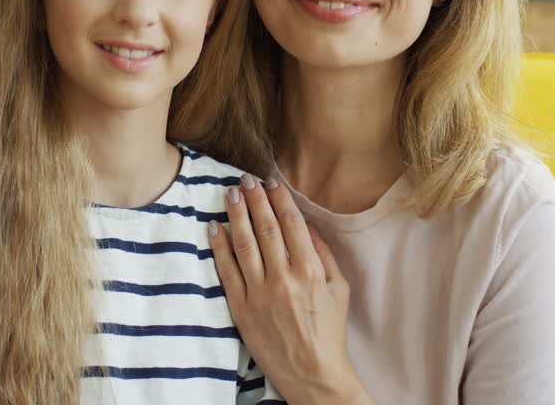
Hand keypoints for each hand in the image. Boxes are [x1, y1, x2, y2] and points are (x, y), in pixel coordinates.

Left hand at [208, 173, 371, 404]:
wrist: (313, 374)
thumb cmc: (329, 331)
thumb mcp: (339, 289)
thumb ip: (324, 254)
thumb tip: (306, 224)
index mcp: (311, 272)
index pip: (292, 224)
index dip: (279, 198)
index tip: (271, 181)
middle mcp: (284, 279)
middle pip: (265, 229)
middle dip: (255, 199)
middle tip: (246, 180)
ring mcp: (260, 294)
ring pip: (244, 244)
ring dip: (236, 215)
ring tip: (230, 194)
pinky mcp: (242, 309)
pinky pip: (227, 272)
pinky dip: (219, 247)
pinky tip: (215, 228)